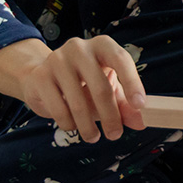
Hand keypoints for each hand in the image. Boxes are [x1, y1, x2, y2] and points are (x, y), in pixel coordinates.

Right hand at [0, 36, 145, 142]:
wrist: (40, 75)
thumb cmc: (83, 81)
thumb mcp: (108, 87)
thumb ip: (125, 104)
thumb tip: (142, 122)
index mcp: (102, 45)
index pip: (121, 59)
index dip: (132, 82)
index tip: (139, 105)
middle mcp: (79, 48)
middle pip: (101, 87)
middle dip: (110, 116)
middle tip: (115, 135)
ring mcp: (57, 60)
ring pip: (79, 103)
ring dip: (88, 126)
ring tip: (93, 137)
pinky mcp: (41, 77)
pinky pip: (59, 109)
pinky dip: (69, 124)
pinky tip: (73, 126)